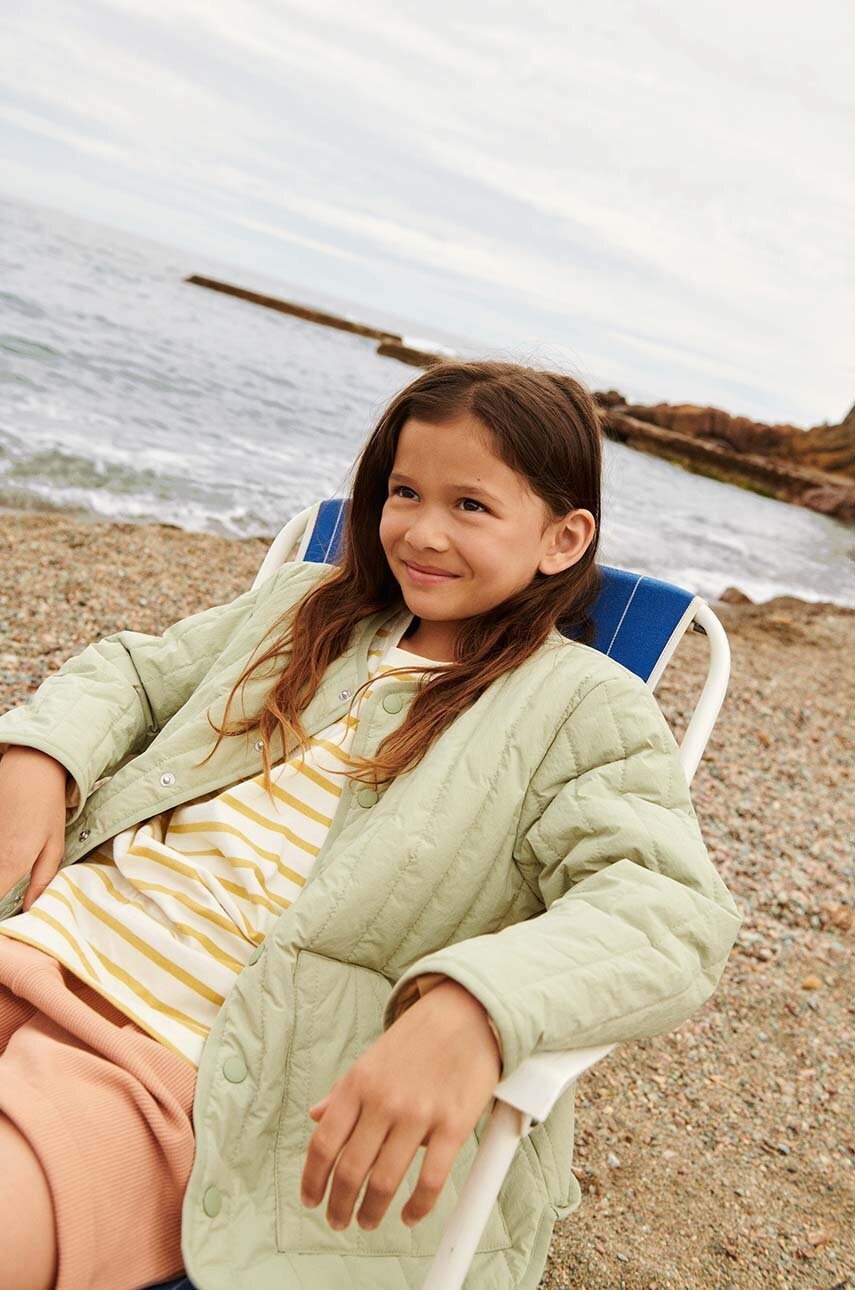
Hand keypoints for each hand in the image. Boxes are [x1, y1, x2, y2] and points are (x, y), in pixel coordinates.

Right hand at [0, 747, 68, 909]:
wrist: (29, 766)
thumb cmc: (46, 806)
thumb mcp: (53, 845)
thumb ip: (41, 880)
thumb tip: (31, 910)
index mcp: (10, 863)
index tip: (5, 934)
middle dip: (0, 896)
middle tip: (9, 919)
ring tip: (9, 884)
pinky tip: (6, 865)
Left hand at [300, 978, 500, 1231]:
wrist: (466, 1012)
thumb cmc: (417, 1039)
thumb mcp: (370, 1060)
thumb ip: (343, 1093)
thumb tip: (315, 1117)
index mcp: (358, 1084)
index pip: (324, 1143)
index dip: (313, 1180)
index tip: (311, 1201)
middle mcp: (383, 1101)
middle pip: (350, 1170)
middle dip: (340, 1205)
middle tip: (339, 1220)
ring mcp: (419, 1114)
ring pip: (385, 1181)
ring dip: (372, 1211)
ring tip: (367, 1220)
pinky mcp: (453, 1124)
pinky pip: (430, 1180)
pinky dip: (417, 1207)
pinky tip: (409, 1216)